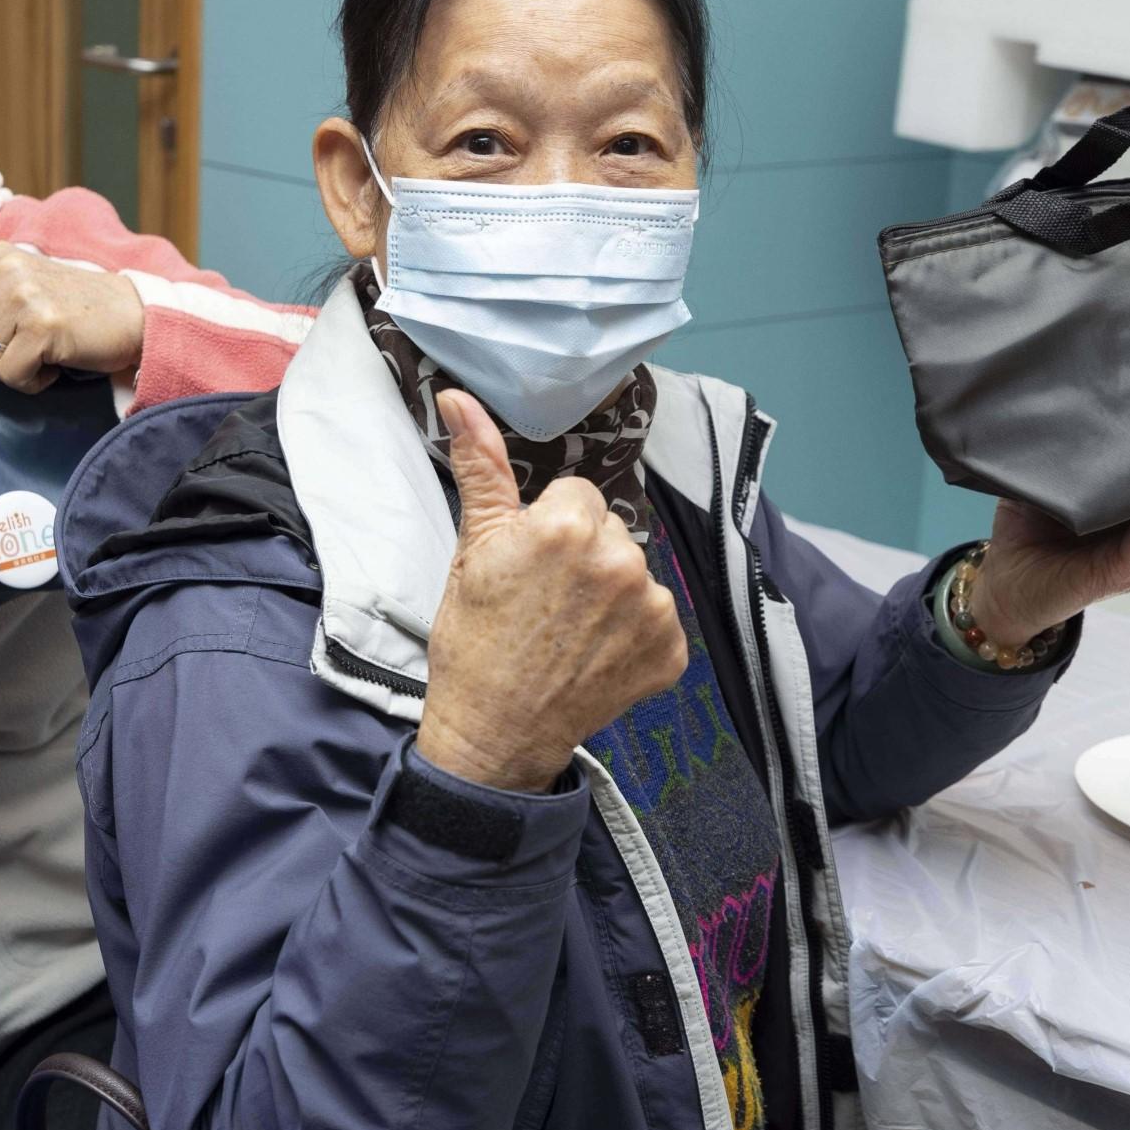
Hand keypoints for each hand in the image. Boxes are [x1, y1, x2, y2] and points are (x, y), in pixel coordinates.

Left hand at [0, 243, 145, 392]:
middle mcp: (3, 271)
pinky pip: (10, 375)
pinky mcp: (42, 326)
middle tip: (12, 349)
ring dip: (9, 370)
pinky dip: (33, 380)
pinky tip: (54, 361)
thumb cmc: (73, 311)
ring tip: (39, 352)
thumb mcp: (19, 288)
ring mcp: (23, 297)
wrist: (133, 316)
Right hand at [416, 390, 686, 792]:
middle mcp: (622, 560)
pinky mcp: (671, 649)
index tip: (528, 566)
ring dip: (610, 595)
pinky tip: (594, 655)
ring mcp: (652, 609)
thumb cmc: (475, 641)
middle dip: (582, 557)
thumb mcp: (472, 549)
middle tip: (542, 602)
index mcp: (570, 525)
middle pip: (609, 531)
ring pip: (634, 573)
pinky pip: (657, 618)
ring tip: (566, 631)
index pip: (577, 496)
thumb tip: (458, 397)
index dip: (548, 528)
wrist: (493, 732)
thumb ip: (480, 467)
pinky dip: (633, 635)